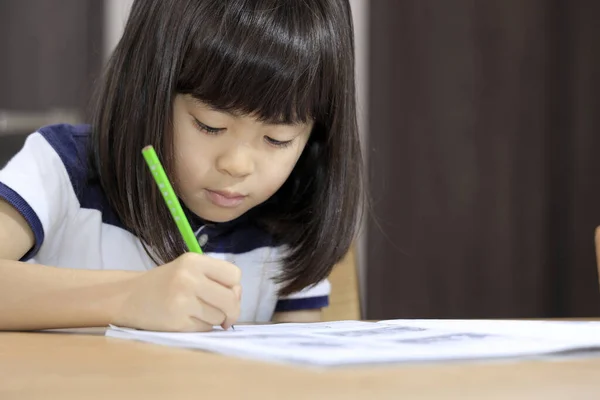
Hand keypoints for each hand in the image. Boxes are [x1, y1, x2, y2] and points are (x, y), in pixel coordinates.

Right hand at [112, 253, 241, 331]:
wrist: (129, 297)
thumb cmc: (165, 282)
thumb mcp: (189, 270)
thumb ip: (215, 279)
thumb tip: (238, 297)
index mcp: (194, 261)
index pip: (234, 274)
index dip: (235, 287)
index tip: (227, 293)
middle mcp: (189, 278)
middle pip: (231, 299)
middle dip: (232, 311)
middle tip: (225, 315)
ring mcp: (182, 301)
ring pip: (219, 317)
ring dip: (214, 320)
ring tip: (197, 312)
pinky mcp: (177, 322)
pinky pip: (205, 329)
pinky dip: (202, 327)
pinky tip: (187, 320)